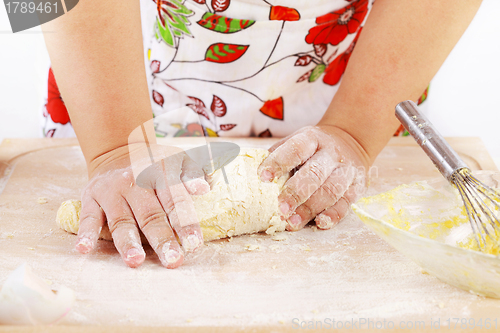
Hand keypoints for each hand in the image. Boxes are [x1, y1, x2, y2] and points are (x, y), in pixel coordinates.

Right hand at [74, 144, 209, 268]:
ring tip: (136, 261)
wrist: (119, 151)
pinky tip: (84, 249)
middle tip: (172, 261)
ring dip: (128, 242)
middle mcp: (135, 181)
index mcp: (161, 173)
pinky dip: (86, 233)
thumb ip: (193, 174)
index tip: (194, 245)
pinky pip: (88, 217)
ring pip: (121, 220)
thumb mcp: (179, 161)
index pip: (175, 201)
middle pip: (150, 215)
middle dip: (162, 239)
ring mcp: (112, 191)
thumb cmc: (156, 164)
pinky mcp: (91, 198)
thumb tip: (204, 187)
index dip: (185, 223)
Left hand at [258, 125, 368, 230]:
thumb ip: (277, 155)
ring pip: (331, 190)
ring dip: (311, 208)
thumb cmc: (312, 147)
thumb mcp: (296, 141)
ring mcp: (346, 170)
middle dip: (296, 192)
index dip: (279, 162)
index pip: (295, 149)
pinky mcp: (357, 187)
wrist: (350, 140)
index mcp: (311, 139)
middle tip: (280, 208)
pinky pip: (346, 203)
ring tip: (293, 222)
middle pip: (314, 173)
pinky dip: (333, 215)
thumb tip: (248, 172)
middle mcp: (331, 153)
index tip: (263, 177)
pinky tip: (320, 223)